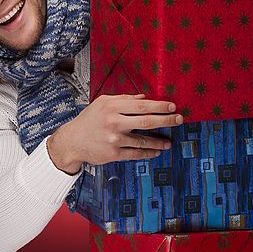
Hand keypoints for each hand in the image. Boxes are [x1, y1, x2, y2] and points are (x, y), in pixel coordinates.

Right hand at [47, 94, 182, 173]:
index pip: (142, 105)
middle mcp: (114, 122)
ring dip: (159, 141)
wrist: (72, 141)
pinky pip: (135, 154)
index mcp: (112, 107)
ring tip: (169, 142)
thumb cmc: (89, 119)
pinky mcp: (114, 154)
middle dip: (166, 120)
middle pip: (146, 121)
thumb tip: (145, 97)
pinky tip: (157, 152)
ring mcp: (114, 139)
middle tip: (179, 119)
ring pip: (143, 140)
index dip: (159, 106)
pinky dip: (148, 153)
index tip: (172, 106)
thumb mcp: (103, 103)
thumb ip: (124, 99)